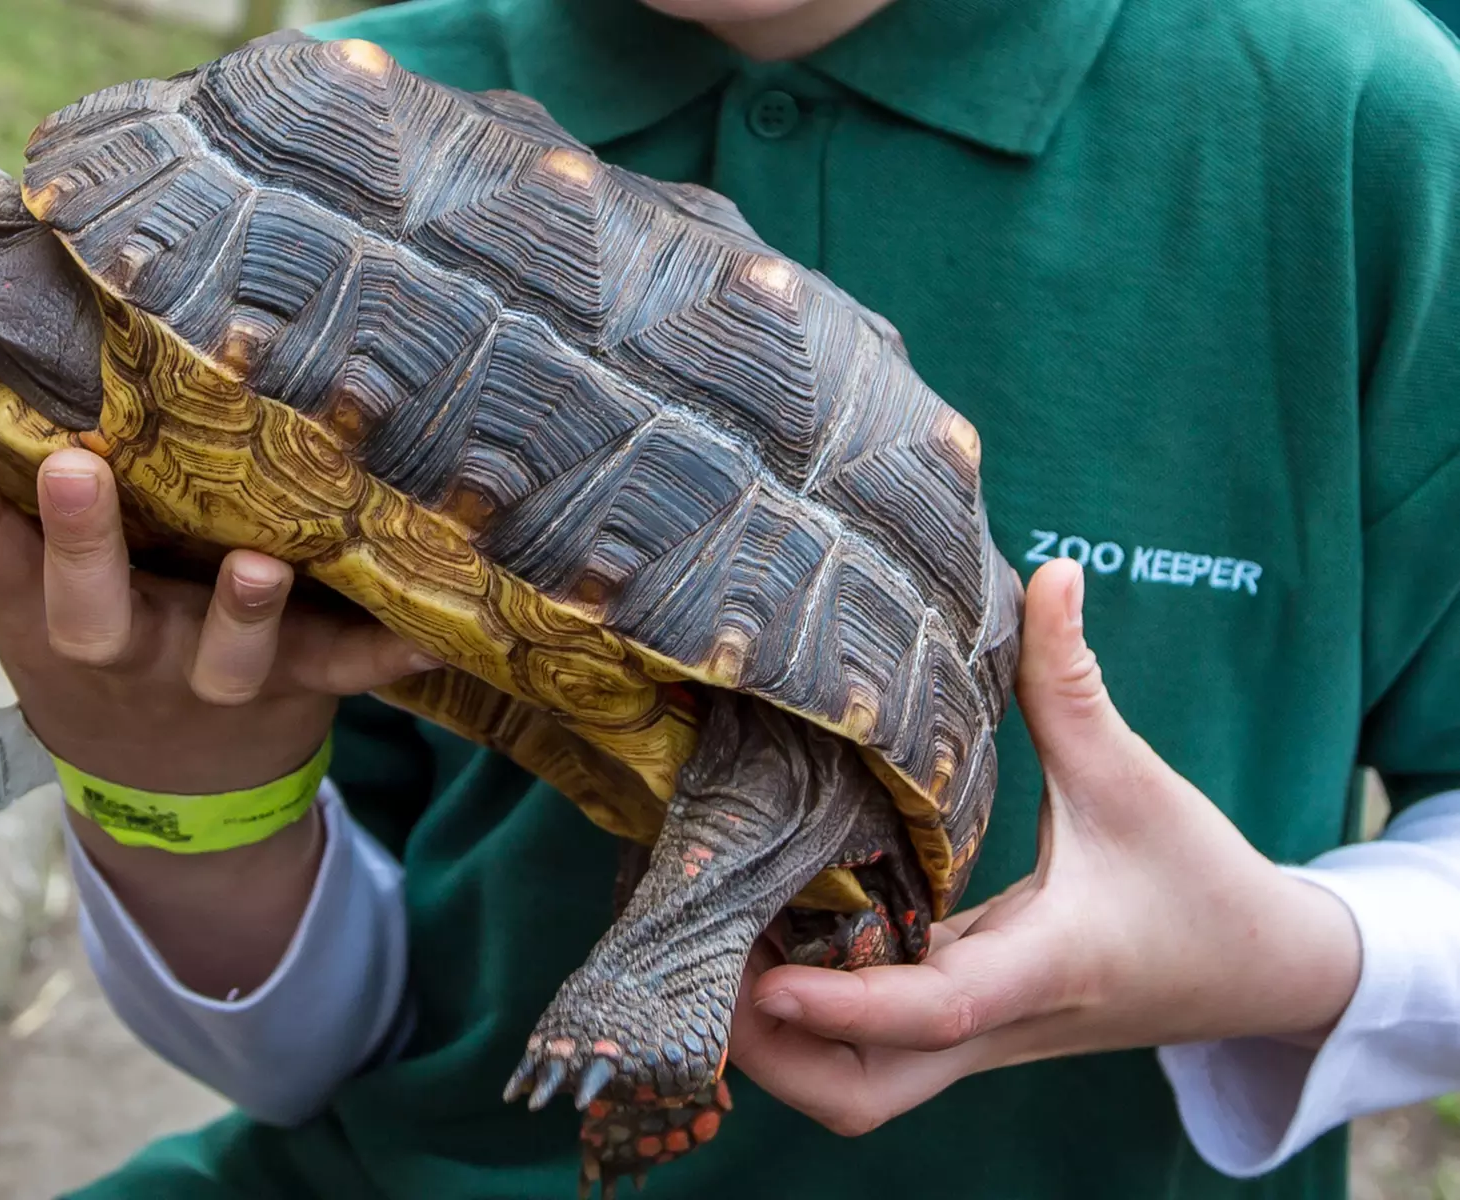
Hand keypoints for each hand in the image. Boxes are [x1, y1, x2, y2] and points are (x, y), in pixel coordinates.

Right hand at [0, 352, 435, 994]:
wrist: (165, 792)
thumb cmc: (95, 636)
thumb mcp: (34, 584)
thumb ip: (15, 490)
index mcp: (38, 608)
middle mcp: (116, 647)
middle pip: (86, 609)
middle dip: (81, 540)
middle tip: (75, 465)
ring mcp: (205, 676)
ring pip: (222, 655)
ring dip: (240, 614)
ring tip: (259, 563)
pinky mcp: (293, 687)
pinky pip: (345, 671)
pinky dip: (389, 656)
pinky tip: (438, 636)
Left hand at [727, 557, 1362, 1135]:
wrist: (1260, 972)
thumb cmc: (1198, 879)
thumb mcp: (1132, 777)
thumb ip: (1074, 681)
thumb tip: (1052, 572)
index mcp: (1039, 967)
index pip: (933, 1010)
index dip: (842, 1003)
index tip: (764, 981)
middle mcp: (995, 1023)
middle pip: (865, 1094)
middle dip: (776, 1056)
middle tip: (703, 963)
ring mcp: (975, 1039)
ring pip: (861, 1088)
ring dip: (782, 1044)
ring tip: (717, 944)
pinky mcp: (964, 1030)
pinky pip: (872, 1050)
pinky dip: (810, 1016)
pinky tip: (764, 941)